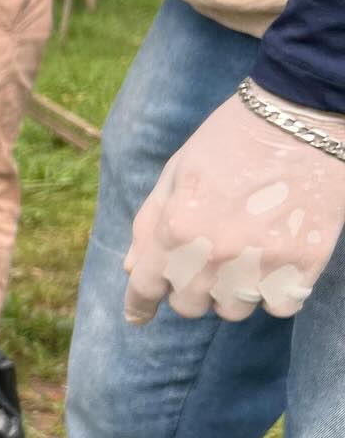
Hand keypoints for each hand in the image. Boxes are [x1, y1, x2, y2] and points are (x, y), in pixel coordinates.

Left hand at [124, 84, 344, 322]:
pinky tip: (275, 262)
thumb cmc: (229, 140)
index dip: (139, 305)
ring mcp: (259, 262)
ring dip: (233, 291)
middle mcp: (213, 253)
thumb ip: (149, 225)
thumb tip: (132, 269)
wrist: (300, 120)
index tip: (138, 317)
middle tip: (205, 262)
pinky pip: (278, 305)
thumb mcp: (175, 174)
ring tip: (243, 256)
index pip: (147, 287)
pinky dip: (275, 291)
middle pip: (190, 306)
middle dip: (190, 289)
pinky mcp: (304, 264)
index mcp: (175, 228)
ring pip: (234, 309)